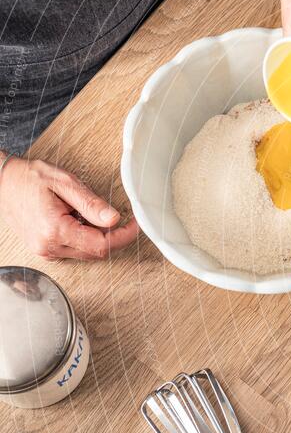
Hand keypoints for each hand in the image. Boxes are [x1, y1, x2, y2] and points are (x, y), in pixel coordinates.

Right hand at [0, 157, 137, 259]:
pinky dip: (84, 238)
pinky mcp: (44, 249)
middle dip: (113, 236)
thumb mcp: (65, 183)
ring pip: (86, 253)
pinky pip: (74, 250)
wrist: (1, 182)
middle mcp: (49, 246)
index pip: (101, 245)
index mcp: (55, 230)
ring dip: (97, 237)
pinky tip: (77, 220)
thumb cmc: (28, 179)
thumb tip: (114, 218)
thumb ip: (91, 203)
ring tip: (86, 212)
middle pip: (96, 252)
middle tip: (120, 218)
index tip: (135, 226)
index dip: (123, 236)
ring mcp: (45, 250)